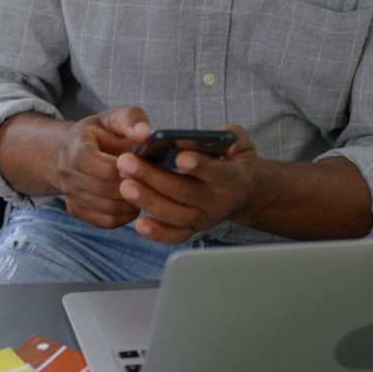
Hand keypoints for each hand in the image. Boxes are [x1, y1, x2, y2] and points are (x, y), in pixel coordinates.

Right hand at [55, 107, 151, 228]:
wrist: (75, 150)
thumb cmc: (102, 133)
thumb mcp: (115, 118)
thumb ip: (131, 120)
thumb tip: (144, 133)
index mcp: (74, 147)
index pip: (96, 164)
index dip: (122, 168)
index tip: (141, 165)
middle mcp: (66, 173)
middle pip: (104, 189)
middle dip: (132, 185)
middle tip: (151, 180)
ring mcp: (69, 194)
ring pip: (108, 208)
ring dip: (133, 202)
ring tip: (146, 189)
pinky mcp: (77, 210)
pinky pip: (106, 222)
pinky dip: (126, 216)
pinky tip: (135, 202)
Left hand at [115, 124, 259, 242]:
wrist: (247, 192)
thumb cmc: (235, 159)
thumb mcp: (236, 141)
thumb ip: (220, 136)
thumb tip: (186, 139)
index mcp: (234, 178)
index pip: (218, 172)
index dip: (200, 165)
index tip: (178, 157)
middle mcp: (220, 202)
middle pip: (186, 193)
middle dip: (154, 177)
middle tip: (127, 162)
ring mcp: (206, 218)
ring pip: (176, 215)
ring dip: (148, 201)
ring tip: (125, 185)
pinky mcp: (194, 229)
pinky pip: (175, 235)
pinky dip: (158, 232)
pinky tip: (139, 223)